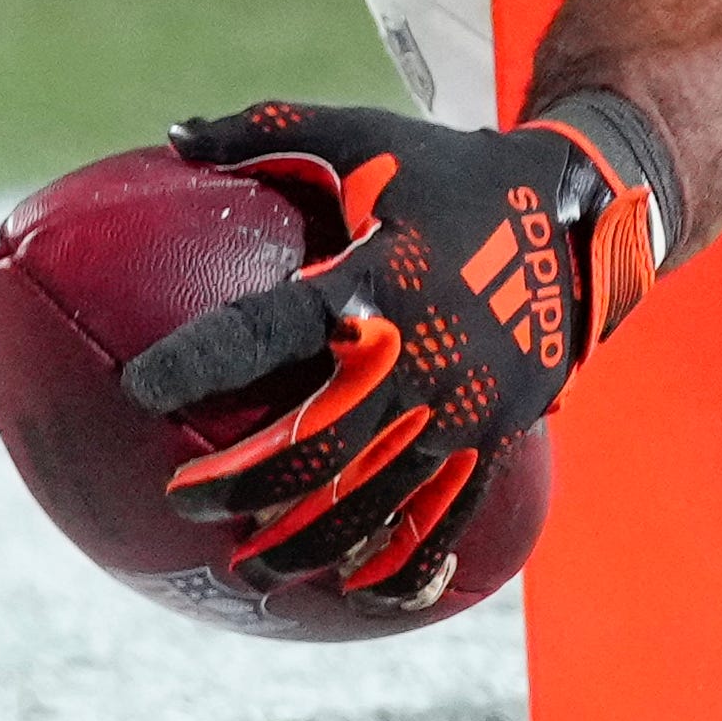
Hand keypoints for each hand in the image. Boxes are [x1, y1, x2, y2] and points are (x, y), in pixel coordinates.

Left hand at [119, 101, 659, 592]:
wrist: (583, 214)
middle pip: (317, 443)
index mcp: (378, 277)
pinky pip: (446, 511)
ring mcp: (464, 404)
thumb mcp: (365, 135)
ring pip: (375, 494)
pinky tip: (355, 587)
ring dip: (308, 537)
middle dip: (245, 483)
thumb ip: (267, 133)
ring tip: (254, 563)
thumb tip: (171, 134)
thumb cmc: (453, 173)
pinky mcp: (496, 432)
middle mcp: (419, 352)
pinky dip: (399, 555)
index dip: (199, 362)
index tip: (138, 392)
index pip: (269, 328)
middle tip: (185, 502)